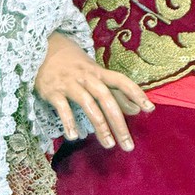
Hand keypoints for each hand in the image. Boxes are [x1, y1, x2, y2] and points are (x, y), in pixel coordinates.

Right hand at [34, 31, 154, 150]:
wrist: (44, 49)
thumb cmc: (75, 65)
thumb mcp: (96, 74)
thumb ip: (115, 92)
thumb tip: (136, 109)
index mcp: (99, 73)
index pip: (122, 81)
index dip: (136, 93)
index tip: (149, 109)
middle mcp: (87, 77)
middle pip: (107, 99)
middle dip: (119, 123)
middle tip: (128, 145)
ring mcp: (70, 84)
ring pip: (89, 105)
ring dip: (100, 126)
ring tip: (109, 145)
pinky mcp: (53, 91)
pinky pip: (63, 108)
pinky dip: (69, 122)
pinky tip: (74, 136)